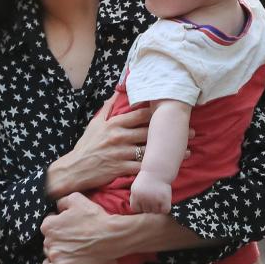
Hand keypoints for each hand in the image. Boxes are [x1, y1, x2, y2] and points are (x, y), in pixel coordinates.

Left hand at [40, 192, 122, 263]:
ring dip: (57, 250)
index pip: (48, 222)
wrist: (111, 237)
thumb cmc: (95, 217)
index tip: (69, 224)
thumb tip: (57, 206)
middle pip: (49, 238)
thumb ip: (61, 201)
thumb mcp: (77, 199)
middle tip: (73, 236)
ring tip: (72, 248)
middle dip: (58, 236)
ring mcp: (54, 256)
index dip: (59, 222)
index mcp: (49, 225)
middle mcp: (48, 240)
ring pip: (48, 252)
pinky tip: (61, 261)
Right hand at [45, 95, 193, 198]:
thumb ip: (107, 109)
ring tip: (188, 151)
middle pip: (150, 132)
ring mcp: (120, 153)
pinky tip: (170, 168)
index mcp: (114, 124)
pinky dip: (157, 168)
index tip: (174, 111)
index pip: (140, 114)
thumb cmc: (85, 147)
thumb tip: (117, 93)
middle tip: (191, 131)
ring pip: (150, 151)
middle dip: (170, 132)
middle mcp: (119, 137)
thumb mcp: (94, 124)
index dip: (159, 112)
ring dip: (169, 152)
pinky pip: (142, 168)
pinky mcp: (120, 169)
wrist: (73, 170)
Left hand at [129, 169, 172, 213]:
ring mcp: (155, 198)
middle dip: (149, 206)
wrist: (158, 170)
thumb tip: (137, 211)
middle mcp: (144, 197)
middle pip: (146, 211)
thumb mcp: (135, 187)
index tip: (143, 200)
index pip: (136, 209)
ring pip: (155, 211)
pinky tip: (164, 201)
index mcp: (136, 194)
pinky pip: (165, 210)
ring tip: (158, 198)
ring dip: (157, 207)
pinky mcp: (165, 198)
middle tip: (153, 197)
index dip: (140, 206)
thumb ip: (134, 199)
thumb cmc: (146, 179)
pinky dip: (165, 208)